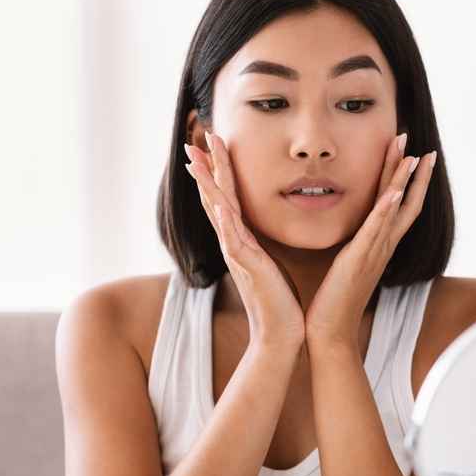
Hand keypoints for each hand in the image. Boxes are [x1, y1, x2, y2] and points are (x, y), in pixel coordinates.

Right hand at [183, 132, 305, 348]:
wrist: (280, 335)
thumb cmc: (279, 302)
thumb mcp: (270, 265)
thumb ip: (261, 248)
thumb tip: (260, 236)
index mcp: (241, 241)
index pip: (225, 200)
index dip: (217, 173)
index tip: (210, 147)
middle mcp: (234, 244)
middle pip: (215, 198)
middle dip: (207, 168)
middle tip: (195, 140)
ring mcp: (237, 255)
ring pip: (218, 212)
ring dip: (209, 185)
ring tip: (199, 159)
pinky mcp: (248, 268)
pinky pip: (233, 240)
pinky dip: (224, 220)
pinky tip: (219, 203)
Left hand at [304, 132, 435, 349]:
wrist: (330, 332)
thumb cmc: (334, 302)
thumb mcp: (346, 266)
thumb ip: (354, 247)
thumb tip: (353, 236)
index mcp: (379, 246)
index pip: (400, 207)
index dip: (409, 182)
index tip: (416, 157)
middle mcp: (383, 247)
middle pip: (406, 203)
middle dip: (414, 174)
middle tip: (424, 148)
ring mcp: (374, 252)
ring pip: (396, 211)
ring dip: (405, 182)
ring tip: (414, 157)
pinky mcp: (359, 259)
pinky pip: (376, 230)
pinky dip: (387, 210)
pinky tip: (393, 191)